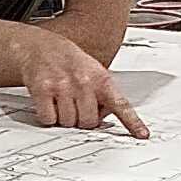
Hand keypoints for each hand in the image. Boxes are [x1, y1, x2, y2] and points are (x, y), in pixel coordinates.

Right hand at [12, 28, 149, 138]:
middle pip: (88, 122)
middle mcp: (82, 81)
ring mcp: (62, 86)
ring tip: (61, 100)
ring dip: (63, 117)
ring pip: (67, 122)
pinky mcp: (42, 89)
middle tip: (75, 105)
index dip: (132, 121)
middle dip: (81, 119)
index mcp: (100, 78)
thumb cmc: (67, 61)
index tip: (142, 134)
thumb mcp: (92, 71)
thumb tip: (103, 119)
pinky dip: (48, 116)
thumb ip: (102, 94)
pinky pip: (49, 118)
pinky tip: (48, 102)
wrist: (38, 46)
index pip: (120, 104)